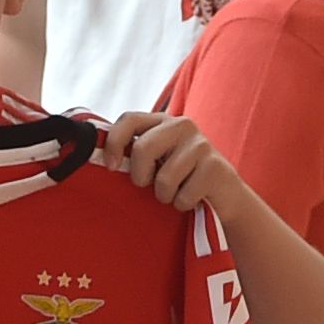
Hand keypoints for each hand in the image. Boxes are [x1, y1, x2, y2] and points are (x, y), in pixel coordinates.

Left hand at [98, 109, 248, 221]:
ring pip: (164, 178)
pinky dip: (182, 204)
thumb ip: (134, 154)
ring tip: (176, 192)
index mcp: (161, 122)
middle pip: (144, 148)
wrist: (224, 197)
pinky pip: (183, 195)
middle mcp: (182, 125)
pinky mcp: (215, 167)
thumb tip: (99, 159)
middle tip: (150, 185)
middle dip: (141, 176)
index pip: (129, 119)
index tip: (112, 166)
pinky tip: (193, 198)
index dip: (115, 142)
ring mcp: (201, 144)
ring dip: (165, 196)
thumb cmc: (181, 179)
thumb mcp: (156, 161)